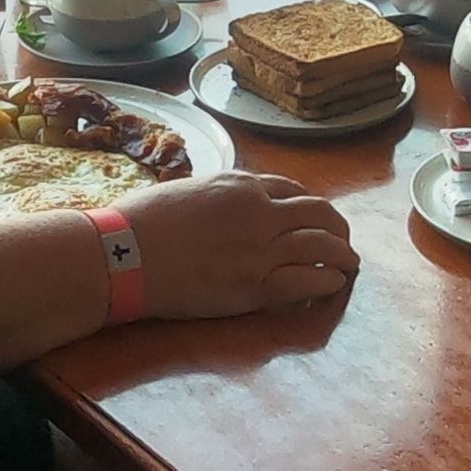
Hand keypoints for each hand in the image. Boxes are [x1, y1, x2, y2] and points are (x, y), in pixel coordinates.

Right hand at [119, 170, 358, 320]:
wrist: (122, 254)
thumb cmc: (140, 221)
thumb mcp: (186, 188)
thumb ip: (217, 193)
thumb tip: (226, 200)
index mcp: (241, 184)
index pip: (292, 190)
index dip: (308, 206)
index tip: (310, 219)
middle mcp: (259, 212)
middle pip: (320, 213)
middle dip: (337, 227)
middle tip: (341, 241)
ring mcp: (260, 250)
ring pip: (324, 245)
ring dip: (343, 254)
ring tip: (348, 265)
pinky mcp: (255, 286)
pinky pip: (309, 281)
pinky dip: (328, 281)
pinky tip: (332, 285)